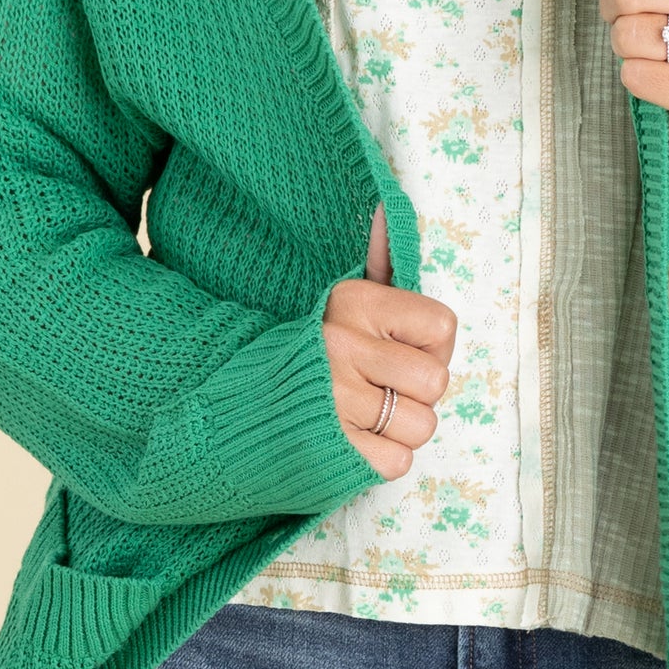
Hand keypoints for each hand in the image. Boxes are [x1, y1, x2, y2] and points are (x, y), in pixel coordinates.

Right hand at [324, 205, 456, 477]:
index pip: (441, 326)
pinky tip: (355, 439)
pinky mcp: (331, 450)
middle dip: (416, 392)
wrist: (227, 400)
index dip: (431, 346)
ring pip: (421, 425)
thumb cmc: (301, 348)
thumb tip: (385, 206)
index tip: (403, 350)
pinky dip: (382, 457)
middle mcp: (344, 348)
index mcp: (353, 304)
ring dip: (400, 428)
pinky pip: (397, 461)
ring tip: (366, 415)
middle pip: (435, 382)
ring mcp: (336, 402)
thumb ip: (374, 260)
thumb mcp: (335, 297)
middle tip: (384, 388)